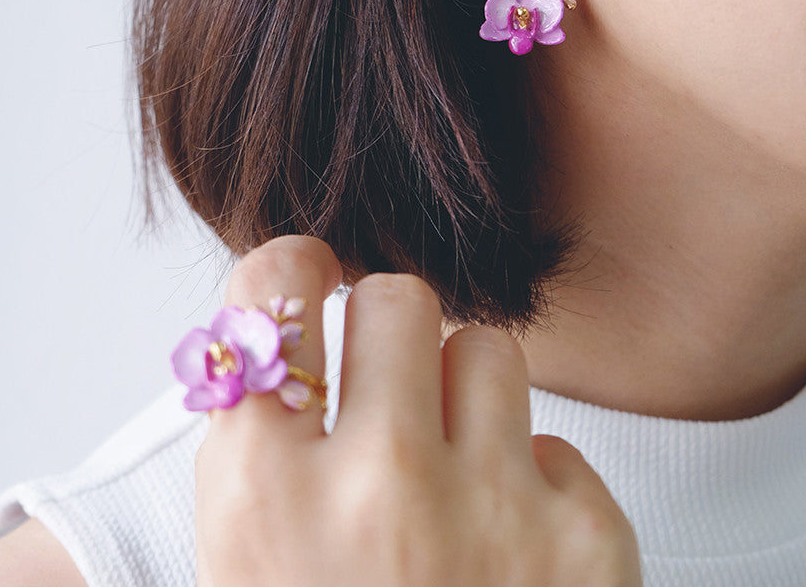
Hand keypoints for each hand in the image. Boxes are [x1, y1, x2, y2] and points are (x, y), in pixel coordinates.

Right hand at [194, 236, 640, 586]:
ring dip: (461, 400)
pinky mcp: (586, 542)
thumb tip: (267, 323)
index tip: (306, 278)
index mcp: (264, 490)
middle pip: (398, 296)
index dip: (288, 271)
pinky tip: (500, 545)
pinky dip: (527, 483)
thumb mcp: (239, 554)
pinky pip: (556, 443)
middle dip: (386, 328)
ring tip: (446, 470)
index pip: (271, 294)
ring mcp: (489, 511)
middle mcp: (376, 487)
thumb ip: (252, 439)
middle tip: (384, 378)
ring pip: (486, 350)